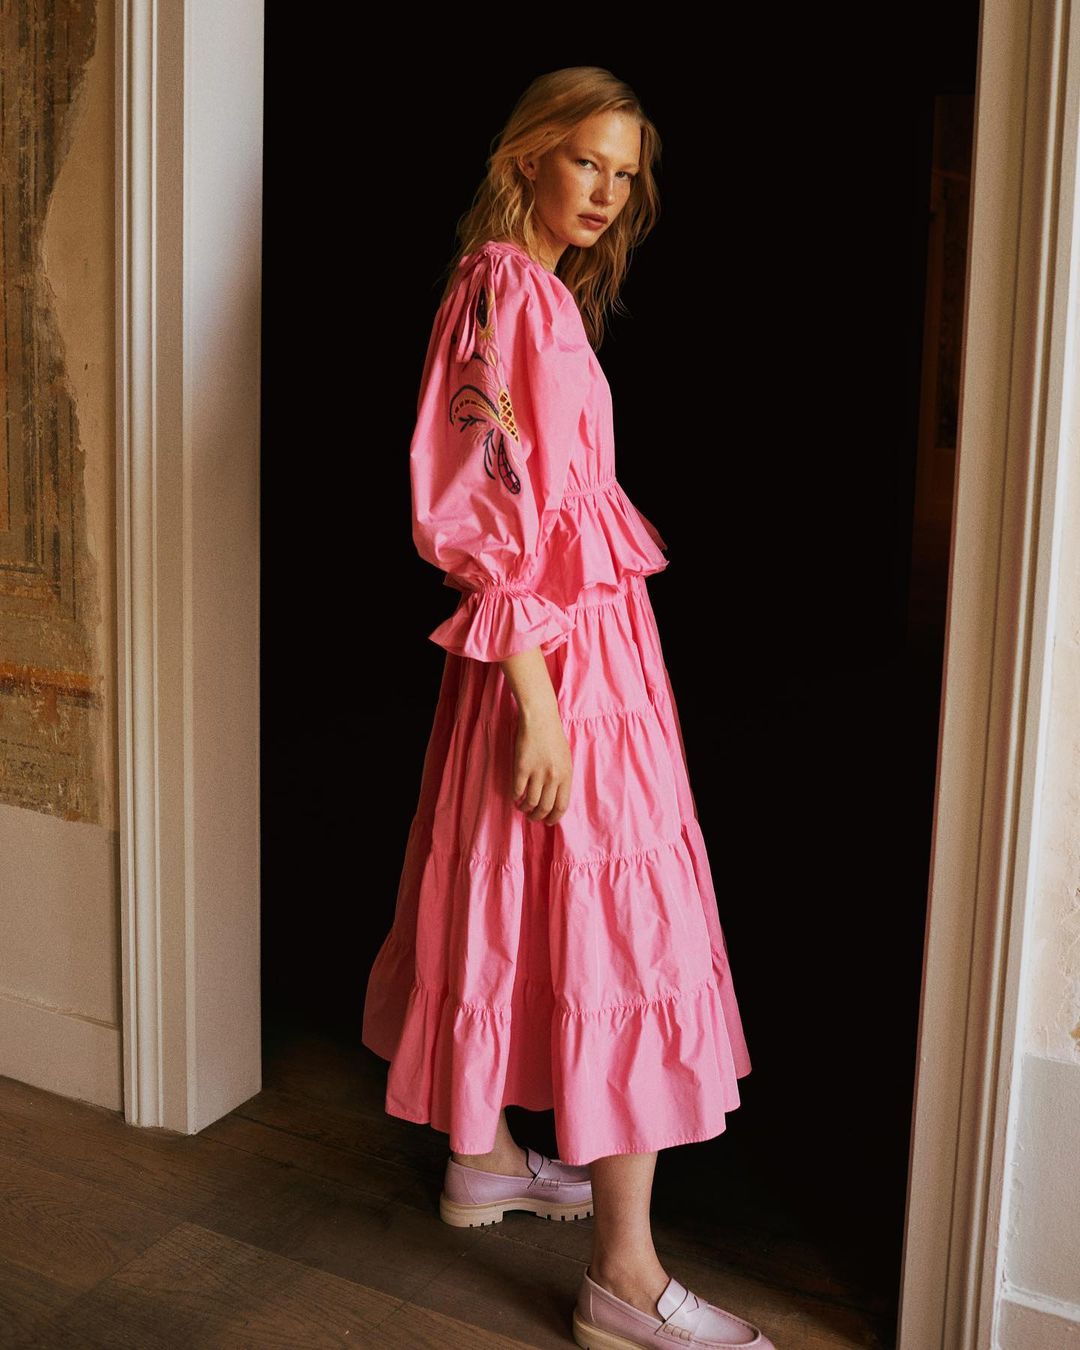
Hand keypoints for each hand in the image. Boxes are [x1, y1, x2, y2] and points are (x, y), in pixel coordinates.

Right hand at [512, 704, 572, 824]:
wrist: (540, 719)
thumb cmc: (553, 737)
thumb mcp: (566, 758)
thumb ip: (562, 778)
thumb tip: (556, 798)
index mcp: (566, 775)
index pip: (561, 805)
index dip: (554, 818)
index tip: (548, 822)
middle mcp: (553, 777)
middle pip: (545, 807)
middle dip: (538, 817)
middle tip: (533, 818)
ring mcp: (537, 772)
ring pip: (531, 802)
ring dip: (525, 808)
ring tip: (523, 808)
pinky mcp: (521, 768)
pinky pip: (517, 790)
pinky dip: (515, 797)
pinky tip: (515, 796)